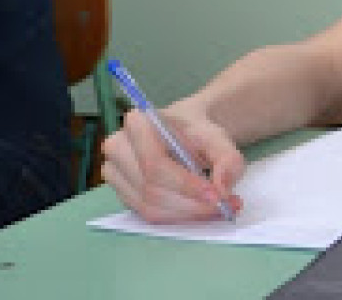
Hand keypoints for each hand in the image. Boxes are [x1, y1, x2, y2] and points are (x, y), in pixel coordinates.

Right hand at [100, 105, 244, 223]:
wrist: (183, 132)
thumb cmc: (196, 131)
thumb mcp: (218, 137)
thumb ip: (227, 158)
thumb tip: (222, 188)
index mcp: (137, 123)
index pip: (156, 164)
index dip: (185, 185)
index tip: (217, 196)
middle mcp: (117, 148)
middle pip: (151, 189)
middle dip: (191, 204)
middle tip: (226, 207)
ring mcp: (114, 173)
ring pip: (149, 207)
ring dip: (187, 214)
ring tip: (220, 210)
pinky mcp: (121, 193)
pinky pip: (147, 215)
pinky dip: (178, 217)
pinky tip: (201, 212)